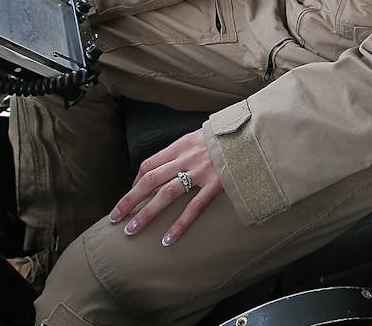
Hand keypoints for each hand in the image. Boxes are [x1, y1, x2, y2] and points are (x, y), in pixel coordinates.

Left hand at [109, 130, 223, 245]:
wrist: (255, 133)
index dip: (135, 182)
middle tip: (116, 217)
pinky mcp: (217, 184)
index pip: (149, 164)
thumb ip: (187, 150)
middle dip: (130, 200)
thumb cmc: (229, 138)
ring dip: (146, 214)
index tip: (130, 196)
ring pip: (166, 194)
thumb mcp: (203, 136)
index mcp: (181, 145)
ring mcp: (201, 171)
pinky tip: (167, 240)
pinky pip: (194, 207)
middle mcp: (186, 158)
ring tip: (132, 231)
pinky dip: (179, 225)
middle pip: (149, 180)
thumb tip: (172, 165)